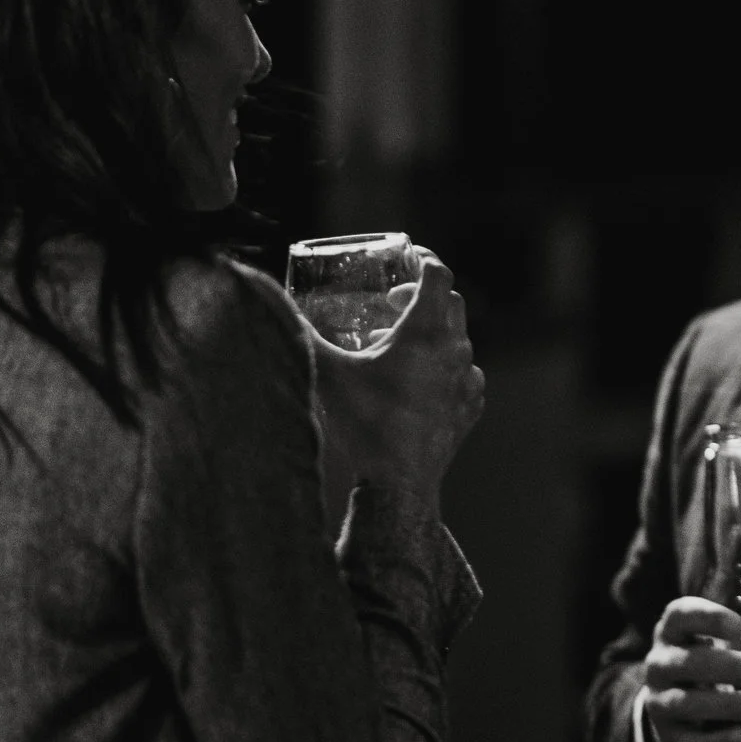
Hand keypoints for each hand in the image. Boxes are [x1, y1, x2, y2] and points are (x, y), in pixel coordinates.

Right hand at [308, 249, 485, 502]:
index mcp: (426, 331)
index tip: (407, 260)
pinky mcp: (471, 407)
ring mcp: (468, 380)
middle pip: (451, 304)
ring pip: (458, 340)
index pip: (439, 275)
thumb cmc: (365, 422)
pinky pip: (464, 374)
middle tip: (391, 306)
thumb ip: (300, 335)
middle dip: (422, 297)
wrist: (398, 481)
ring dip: (432, 335)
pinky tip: (418, 382)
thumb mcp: (328, 373)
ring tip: (396, 349)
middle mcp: (455, 350)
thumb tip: (269, 305)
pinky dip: (445, 368)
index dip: (424, 260)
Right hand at [642, 598, 740, 741]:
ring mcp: (659, 701)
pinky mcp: (669, 736)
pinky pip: (689, 740)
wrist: (681, 715)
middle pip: (688, 662)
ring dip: (728, 704)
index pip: (680, 615)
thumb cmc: (712, 666)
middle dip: (731, 667)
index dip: (707, 618)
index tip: (739, 627)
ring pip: (686, 703)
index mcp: (674, 633)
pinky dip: (716, 739)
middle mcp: (659, 664)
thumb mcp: (734, 647)